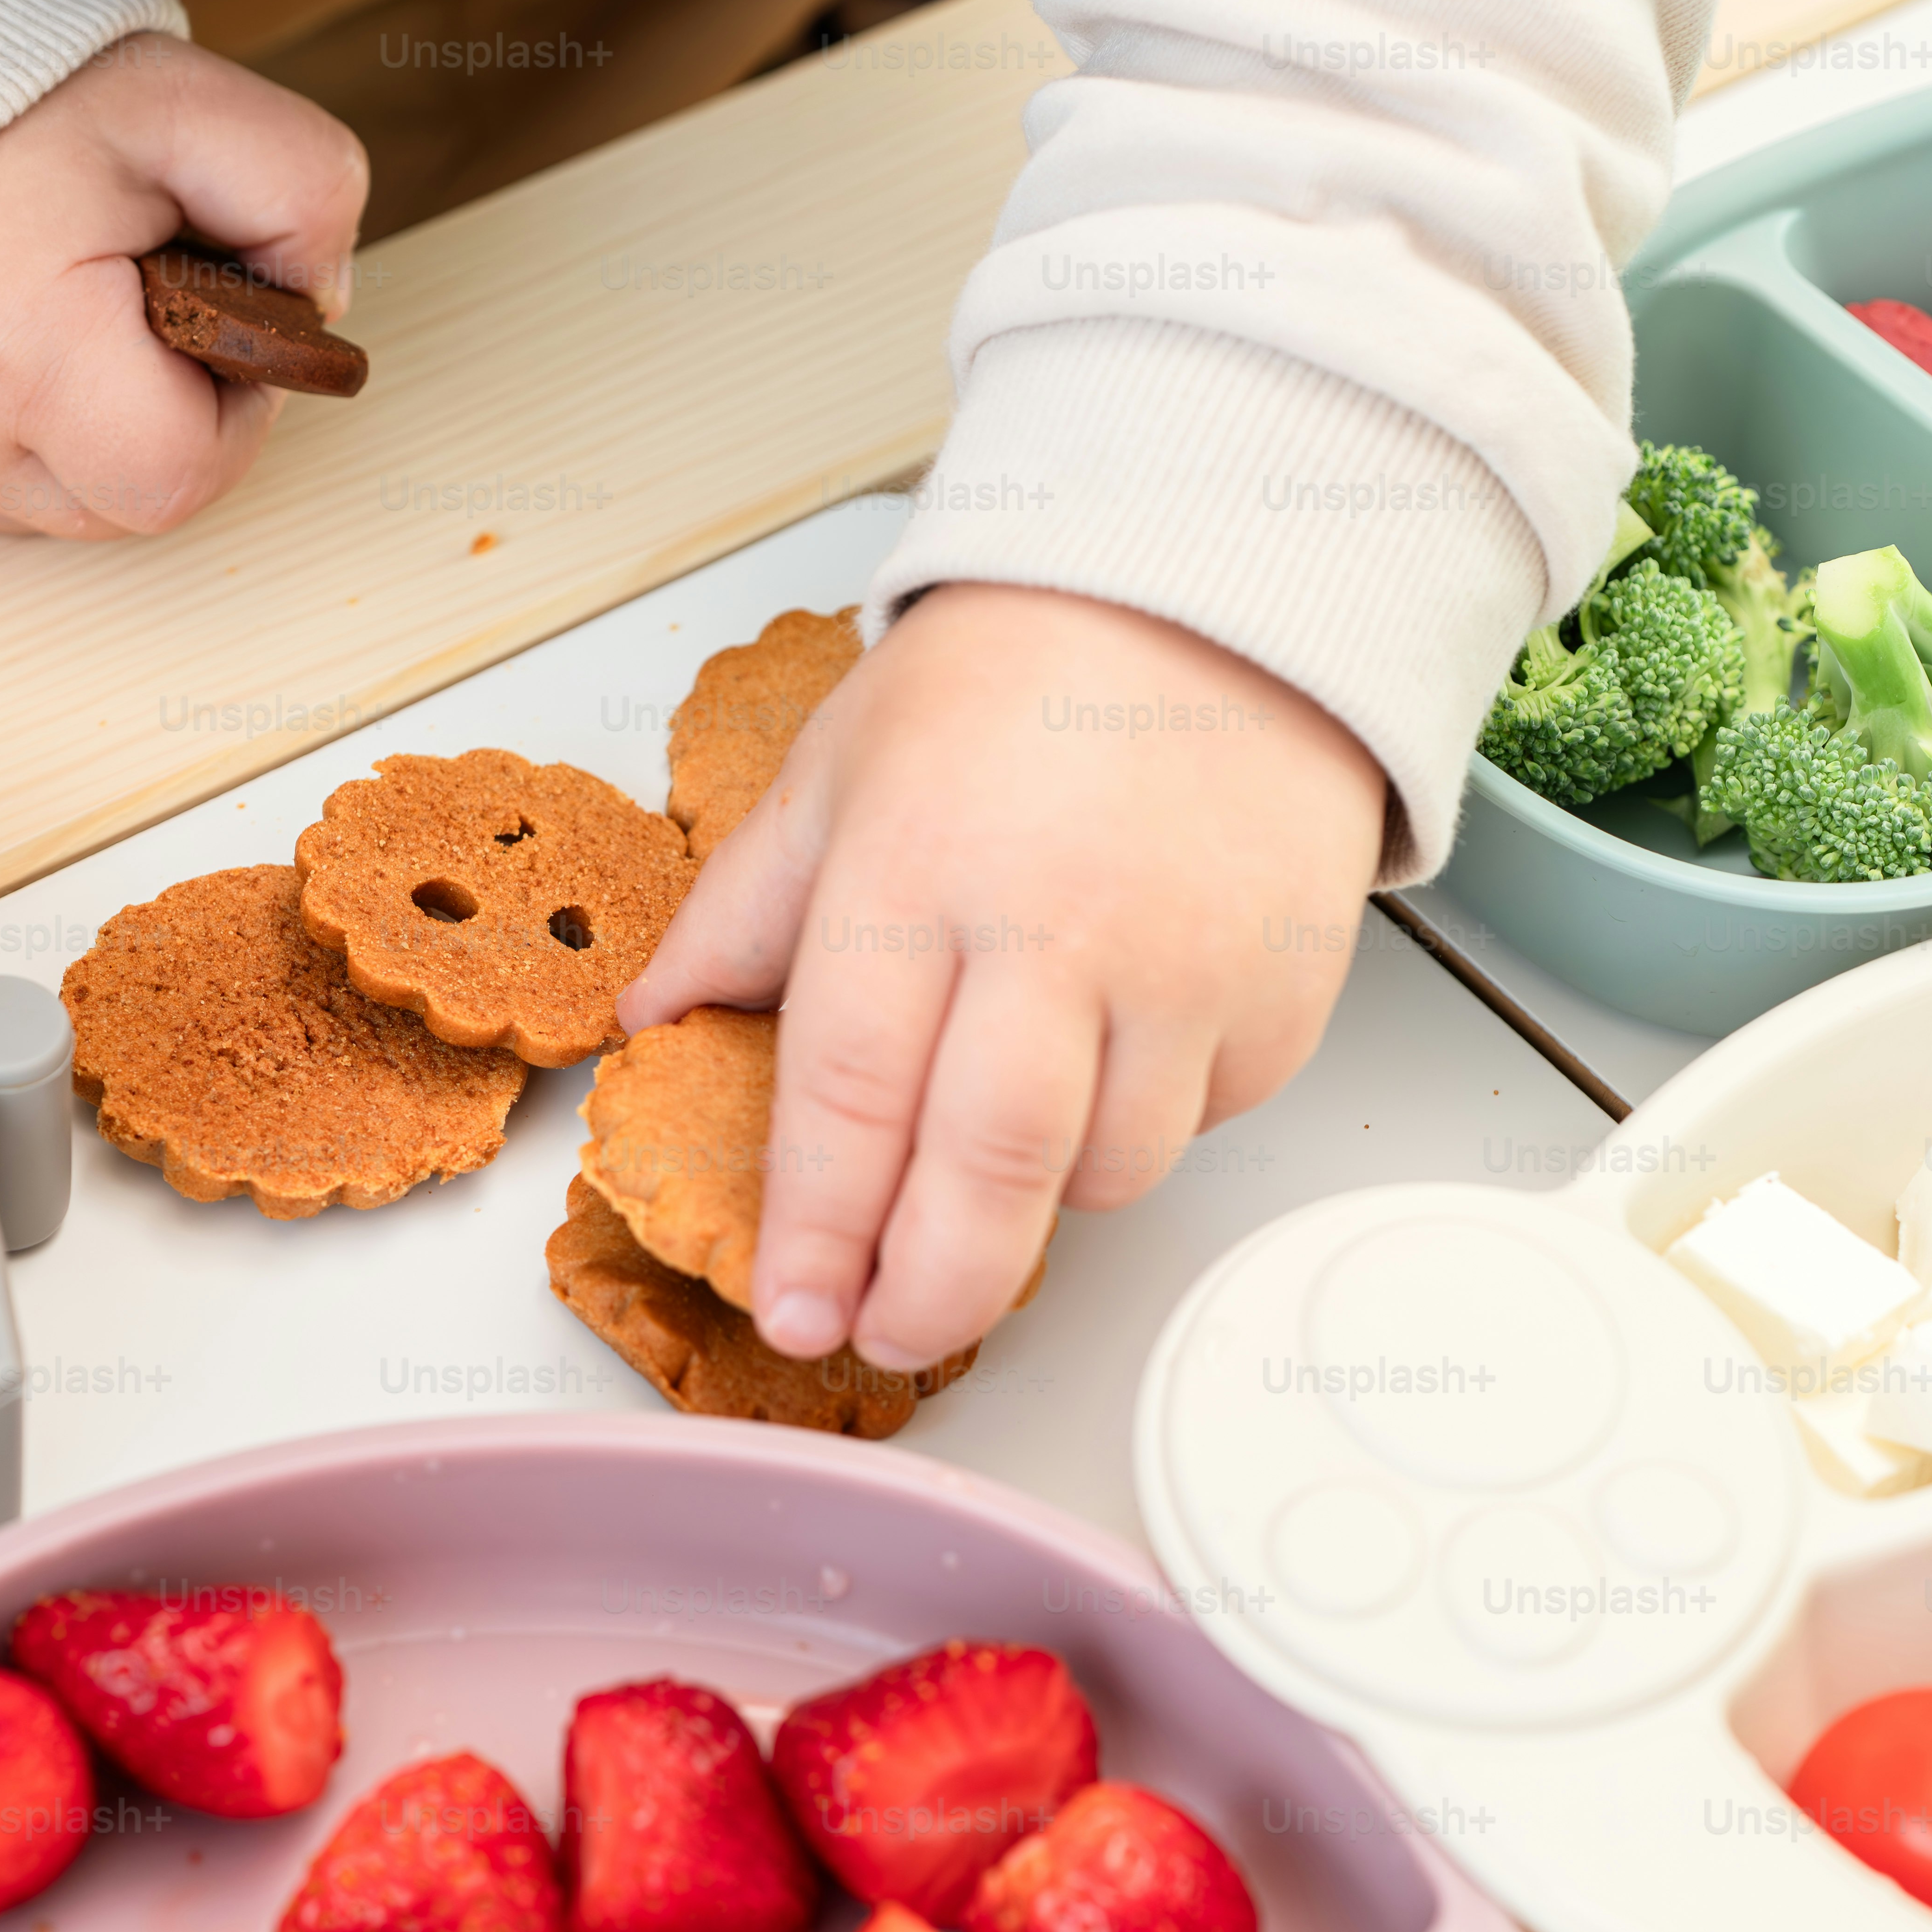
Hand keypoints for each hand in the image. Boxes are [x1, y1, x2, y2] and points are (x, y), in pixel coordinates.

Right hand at [0, 37, 364, 536]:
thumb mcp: (178, 106)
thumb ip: (301, 190)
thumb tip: (320, 303)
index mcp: (20, 350)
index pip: (188, 469)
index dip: (233, 405)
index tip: (206, 313)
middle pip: (131, 502)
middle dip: (166, 412)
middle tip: (134, 299)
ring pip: (65, 505)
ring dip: (94, 423)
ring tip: (58, 307)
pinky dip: (19, 426)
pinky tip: (0, 336)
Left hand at [617, 584, 1382, 1370]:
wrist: (1213, 597)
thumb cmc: (1012, 680)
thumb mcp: (838, 772)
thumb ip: (742, 911)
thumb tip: (652, 1021)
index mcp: (918, 876)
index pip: (852, 1099)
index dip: (821, 1233)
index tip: (797, 1314)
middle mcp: (1057, 933)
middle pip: (986, 1177)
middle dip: (928, 1290)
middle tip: (889, 1334)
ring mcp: (1184, 970)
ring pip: (1104, 1174)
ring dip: (1041, 1194)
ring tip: (1004, 1133)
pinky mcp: (1278, 993)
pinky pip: (1201, 1120)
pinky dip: (1148, 1119)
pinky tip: (1118, 1045)